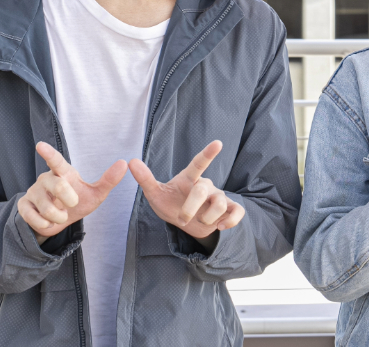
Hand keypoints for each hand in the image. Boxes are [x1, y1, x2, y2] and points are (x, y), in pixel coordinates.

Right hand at [16, 142, 126, 242]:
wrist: (58, 222)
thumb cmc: (77, 202)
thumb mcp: (95, 194)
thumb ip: (108, 180)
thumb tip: (124, 163)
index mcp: (63, 172)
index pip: (56, 161)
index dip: (49, 153)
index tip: (40, 145)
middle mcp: (46, 178)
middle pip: (58, 186)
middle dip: (69, 199)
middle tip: (72, 204)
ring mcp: (33, 191)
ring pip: (47, 208)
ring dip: (58, 217)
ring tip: (60, 216)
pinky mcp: (23, 205)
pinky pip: (34, 218)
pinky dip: (45, 224)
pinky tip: (47, 221)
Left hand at [129, 140, 243, 240]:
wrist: (184, 223)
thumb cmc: (170, 203)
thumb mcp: (155, 193)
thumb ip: (145, 179)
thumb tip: (131, 161)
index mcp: (190, 179)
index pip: (199, 163)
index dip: (208, 154)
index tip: (218, 143)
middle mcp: (206, 185)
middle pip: (203, 190)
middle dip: (191, 207)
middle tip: (182, 219)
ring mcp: (218, 197)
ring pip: (220, 203)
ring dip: (207, 217)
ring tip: (199, 222)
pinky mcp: (228, 210)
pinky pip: (237, 212)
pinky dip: (231, 221)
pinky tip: (221, 226)